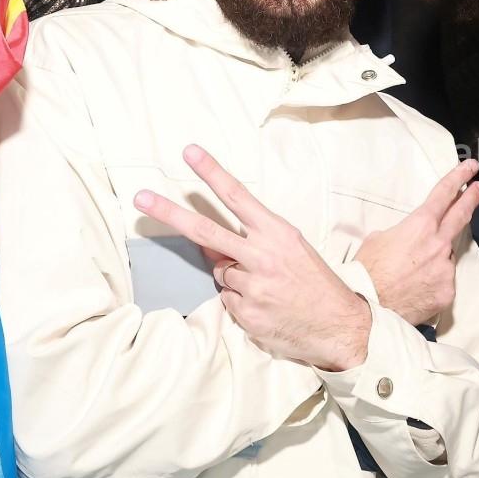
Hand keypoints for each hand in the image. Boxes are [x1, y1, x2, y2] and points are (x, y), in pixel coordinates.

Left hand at [133, 145, 370, 370]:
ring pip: (220, 271)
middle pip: (205, 230)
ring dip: (235, 277)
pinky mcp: (246, 311)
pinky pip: (228, 298)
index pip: (237, 196)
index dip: (211, 173)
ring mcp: (252, 285)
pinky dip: (241, 301)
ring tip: (267, 286)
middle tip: (140, 197)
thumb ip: (251, 239)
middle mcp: (262, 255)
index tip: (189, 153)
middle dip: (169, 213)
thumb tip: (208, 241)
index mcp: (276, 232)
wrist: (338, 324)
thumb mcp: (290, 249)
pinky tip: (265, 305)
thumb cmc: (314, 282)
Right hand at [354, 159, 478, 326]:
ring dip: (434, 259)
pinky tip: (416, 289)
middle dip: (472, 198)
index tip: (469, 168)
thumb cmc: (368, 272)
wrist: (370, 307)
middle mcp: (438, 244)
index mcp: (420, 226)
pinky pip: (443, 281)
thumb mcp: (376, 240)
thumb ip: (399, 233)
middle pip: (462, 215)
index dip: (458, 177)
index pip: (444, 194)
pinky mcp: (448, 291)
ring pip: (446, 256)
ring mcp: (446, 268)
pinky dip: (432, 282)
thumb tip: (406, 239)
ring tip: (411, 271)